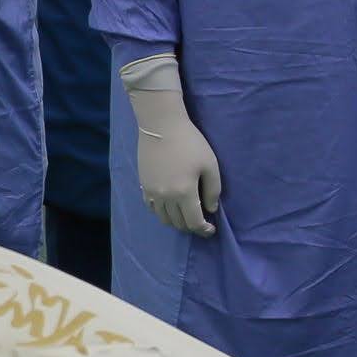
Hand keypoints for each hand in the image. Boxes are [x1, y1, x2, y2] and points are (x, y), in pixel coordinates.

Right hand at [124, 64, 221, 236]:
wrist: (161, 126)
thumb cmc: (190, 142)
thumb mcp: (210, 164)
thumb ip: (213, 190)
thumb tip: (211, 209)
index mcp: (184, 193)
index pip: (194, 222)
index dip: (203, 230)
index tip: (210, 230)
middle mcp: (166, 197)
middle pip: (178, 223)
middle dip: (191, 227)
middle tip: (200, 223)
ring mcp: (152, 192)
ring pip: (163, 218)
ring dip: (176, 222)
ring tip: (185, 216)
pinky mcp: (143, 185)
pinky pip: (152, 208)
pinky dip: (162, 213)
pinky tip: (169, 206)